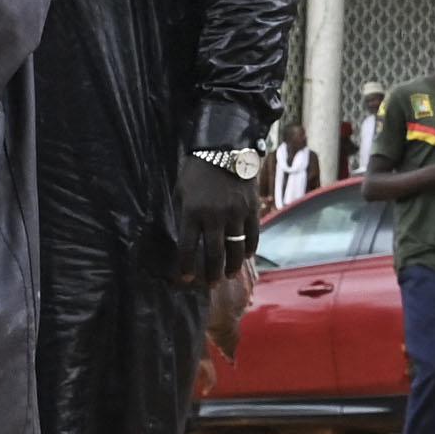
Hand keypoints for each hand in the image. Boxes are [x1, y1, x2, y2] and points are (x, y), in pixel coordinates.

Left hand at [173, 155, 261, 282]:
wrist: (225, 148)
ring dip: (233, 266)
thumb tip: (185, 238)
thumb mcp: (182, 191)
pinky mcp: (251, 209)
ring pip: (235, 248)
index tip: (185, 279)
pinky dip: (250, 248)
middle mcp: (214, 217)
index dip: (186, 267)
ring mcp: (235, 213)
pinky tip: (246, 256)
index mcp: (192, 212)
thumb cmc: (197, 170)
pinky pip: (252, 235)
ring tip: (229, 275)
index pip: (187, 248)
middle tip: (210, 285)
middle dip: (211, 273)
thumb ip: (183, 214)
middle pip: (214, 254)